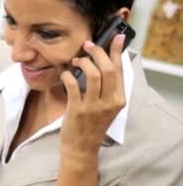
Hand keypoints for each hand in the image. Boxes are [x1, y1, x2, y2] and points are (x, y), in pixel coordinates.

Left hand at [59, 34, 125, 158]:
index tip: (116, 37)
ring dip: (83, 63)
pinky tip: (65, 74)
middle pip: (108, 69)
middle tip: (88, 45)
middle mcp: (110, 102)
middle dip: (98, 53)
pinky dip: (68, 75)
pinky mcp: (77, 109)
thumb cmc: (91, 124)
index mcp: (119, 100)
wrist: (81, 147)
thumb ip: (106, 88)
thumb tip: (101, 63)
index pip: (120, 70)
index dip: (117, 52)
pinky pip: (73, 85)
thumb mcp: (106, 107)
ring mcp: (94, 107)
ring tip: (76, 61)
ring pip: (93, 75)